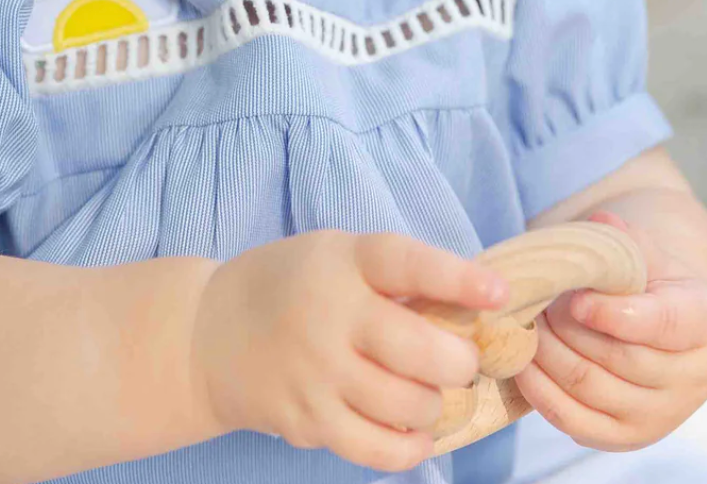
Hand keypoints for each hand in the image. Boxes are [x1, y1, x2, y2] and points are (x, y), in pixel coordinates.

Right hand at [190, 229, 508, 473]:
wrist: (209, 334)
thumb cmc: (292, 286)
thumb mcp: (336, 257)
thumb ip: (392, 277)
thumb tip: (473, 306)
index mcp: (342, 262)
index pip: (406, 264)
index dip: (456, 279)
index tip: (497, 292)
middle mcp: (329, 316)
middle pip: (419, 350)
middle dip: (459, 361)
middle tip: (462, 361)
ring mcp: (316, 373)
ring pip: (408, 404)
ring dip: (437, 404)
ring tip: (433, 394)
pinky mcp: (307, 421)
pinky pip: (379, 450)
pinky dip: (412, 447)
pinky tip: (415, 431)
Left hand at [515, 212, 706, 450]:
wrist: (668, 335)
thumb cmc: (653, 285)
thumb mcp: (649, 255)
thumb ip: (625, 239)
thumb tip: (601, 223)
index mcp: (704, 323)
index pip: (663, 323)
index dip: (615, 314)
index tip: (576, 300)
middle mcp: (691, 378)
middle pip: (619, 357)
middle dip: (567, 326)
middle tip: (536, 300)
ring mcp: (659, 415)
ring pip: (591, 387)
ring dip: (548, 353)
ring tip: (526, 322)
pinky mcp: (626, 437)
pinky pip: (575, 421)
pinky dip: (541, 391)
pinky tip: (521, 362)